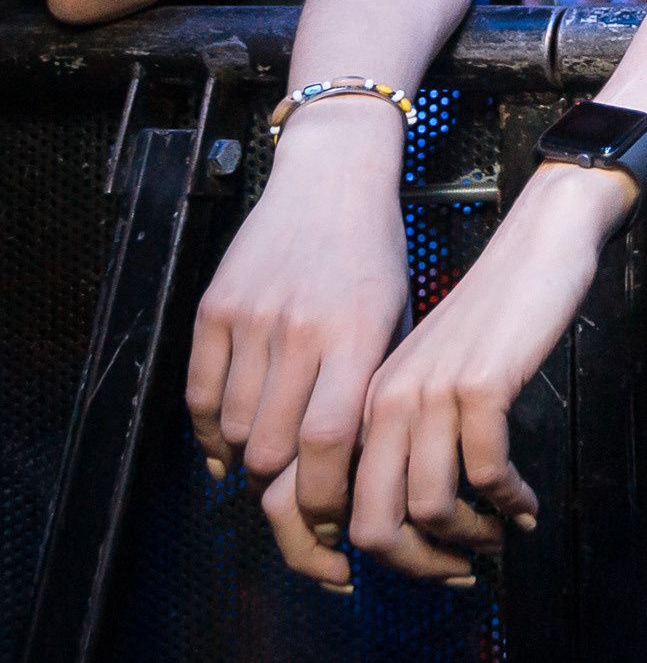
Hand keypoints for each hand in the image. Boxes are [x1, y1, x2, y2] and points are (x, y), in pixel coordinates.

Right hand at [185, 96, 409, 588]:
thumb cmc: (376, 255)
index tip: (333, 519)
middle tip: (301, 495)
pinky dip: (213, 429)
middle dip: (286, 487)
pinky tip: (233, 439)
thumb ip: (369, 390)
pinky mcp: (212, 308)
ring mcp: (250, 318)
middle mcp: (299, 329)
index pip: (327, 441)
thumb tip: (347, 470)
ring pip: (235, 428)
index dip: (323, 495)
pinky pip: (200, 394)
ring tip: (275, 461)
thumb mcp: (394, 319)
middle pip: (273, 447)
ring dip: (251, 458)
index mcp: (355, 335)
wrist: (331, 179)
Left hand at [344, 165, 630, 582]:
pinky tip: (526, 505)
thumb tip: (408, 513)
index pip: (313, 503)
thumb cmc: (492, 314)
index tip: (403, 566)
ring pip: (427, 508)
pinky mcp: (481, 386)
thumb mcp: (428, 372)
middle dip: (416, 565)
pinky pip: (487, 474)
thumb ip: (405, 429)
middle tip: (458, 571)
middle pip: (370, 525)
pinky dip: (510, 502)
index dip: (346, 557)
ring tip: (498, 537)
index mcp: (360, 400)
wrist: (538, 246)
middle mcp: (382, 399)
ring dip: (469, 538)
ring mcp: (429, 392)